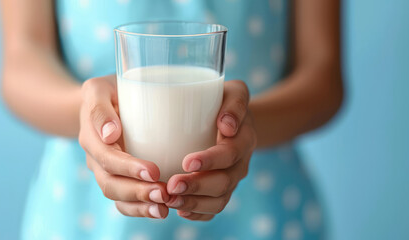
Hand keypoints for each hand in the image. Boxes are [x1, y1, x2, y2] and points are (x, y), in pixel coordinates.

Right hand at [78, 75, 169, 218]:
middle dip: (137, 192)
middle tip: (164, 193)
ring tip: (165, 207)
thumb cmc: (108, 91)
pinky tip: (160, 210)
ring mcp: (105, 171)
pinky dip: (139, 209)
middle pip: (111, 184)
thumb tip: (110, 134)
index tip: (154, 171)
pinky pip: (123, 201)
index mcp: (91, 137)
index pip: (107, 158)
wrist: (101, 102)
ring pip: (117, 197)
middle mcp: (95, 159)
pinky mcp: (117, 178)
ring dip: (141, 205)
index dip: (129, 168)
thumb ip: (100, 108)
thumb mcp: (98, 89)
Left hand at [165, 80, 256, 220]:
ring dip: (194, 204)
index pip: (230, 154)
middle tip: (171, 187)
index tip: (187, 162)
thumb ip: (234, 103)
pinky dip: (198, 214)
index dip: (210, 161)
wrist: (235, 121)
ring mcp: (231, 180)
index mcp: (243, 139)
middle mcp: (239, 164)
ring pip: (218, 201)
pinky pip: (214, 210)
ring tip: (170, 201)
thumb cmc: (226, 102)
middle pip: (223, 183)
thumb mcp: (236, 92)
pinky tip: (180, 211)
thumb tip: (226, 124)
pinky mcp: (221, 191)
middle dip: (196, 187)